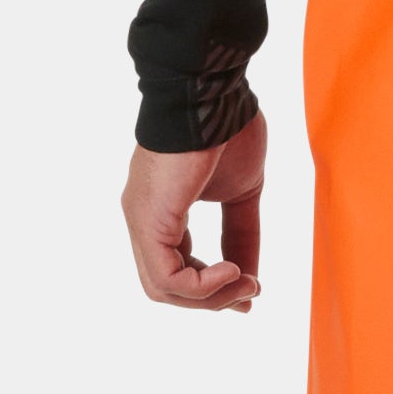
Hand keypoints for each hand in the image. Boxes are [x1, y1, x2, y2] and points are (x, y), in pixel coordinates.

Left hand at [123, 112, 267, 311]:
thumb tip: (249, 277)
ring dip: (211, 298)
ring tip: (246, 283)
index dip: (212, 288)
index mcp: (162, 211)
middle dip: (212, 299)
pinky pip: (168, 278)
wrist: (213, 95)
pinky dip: (203, 287)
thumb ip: (241, 235)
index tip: (250, 290)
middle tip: (250, 291)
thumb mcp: (242, 194)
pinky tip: (233, 272)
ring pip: (163, 289)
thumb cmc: (227, 130)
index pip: (177, 268)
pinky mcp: (150, 221)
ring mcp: (142, 221)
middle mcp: (144, 220)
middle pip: (167, 287)